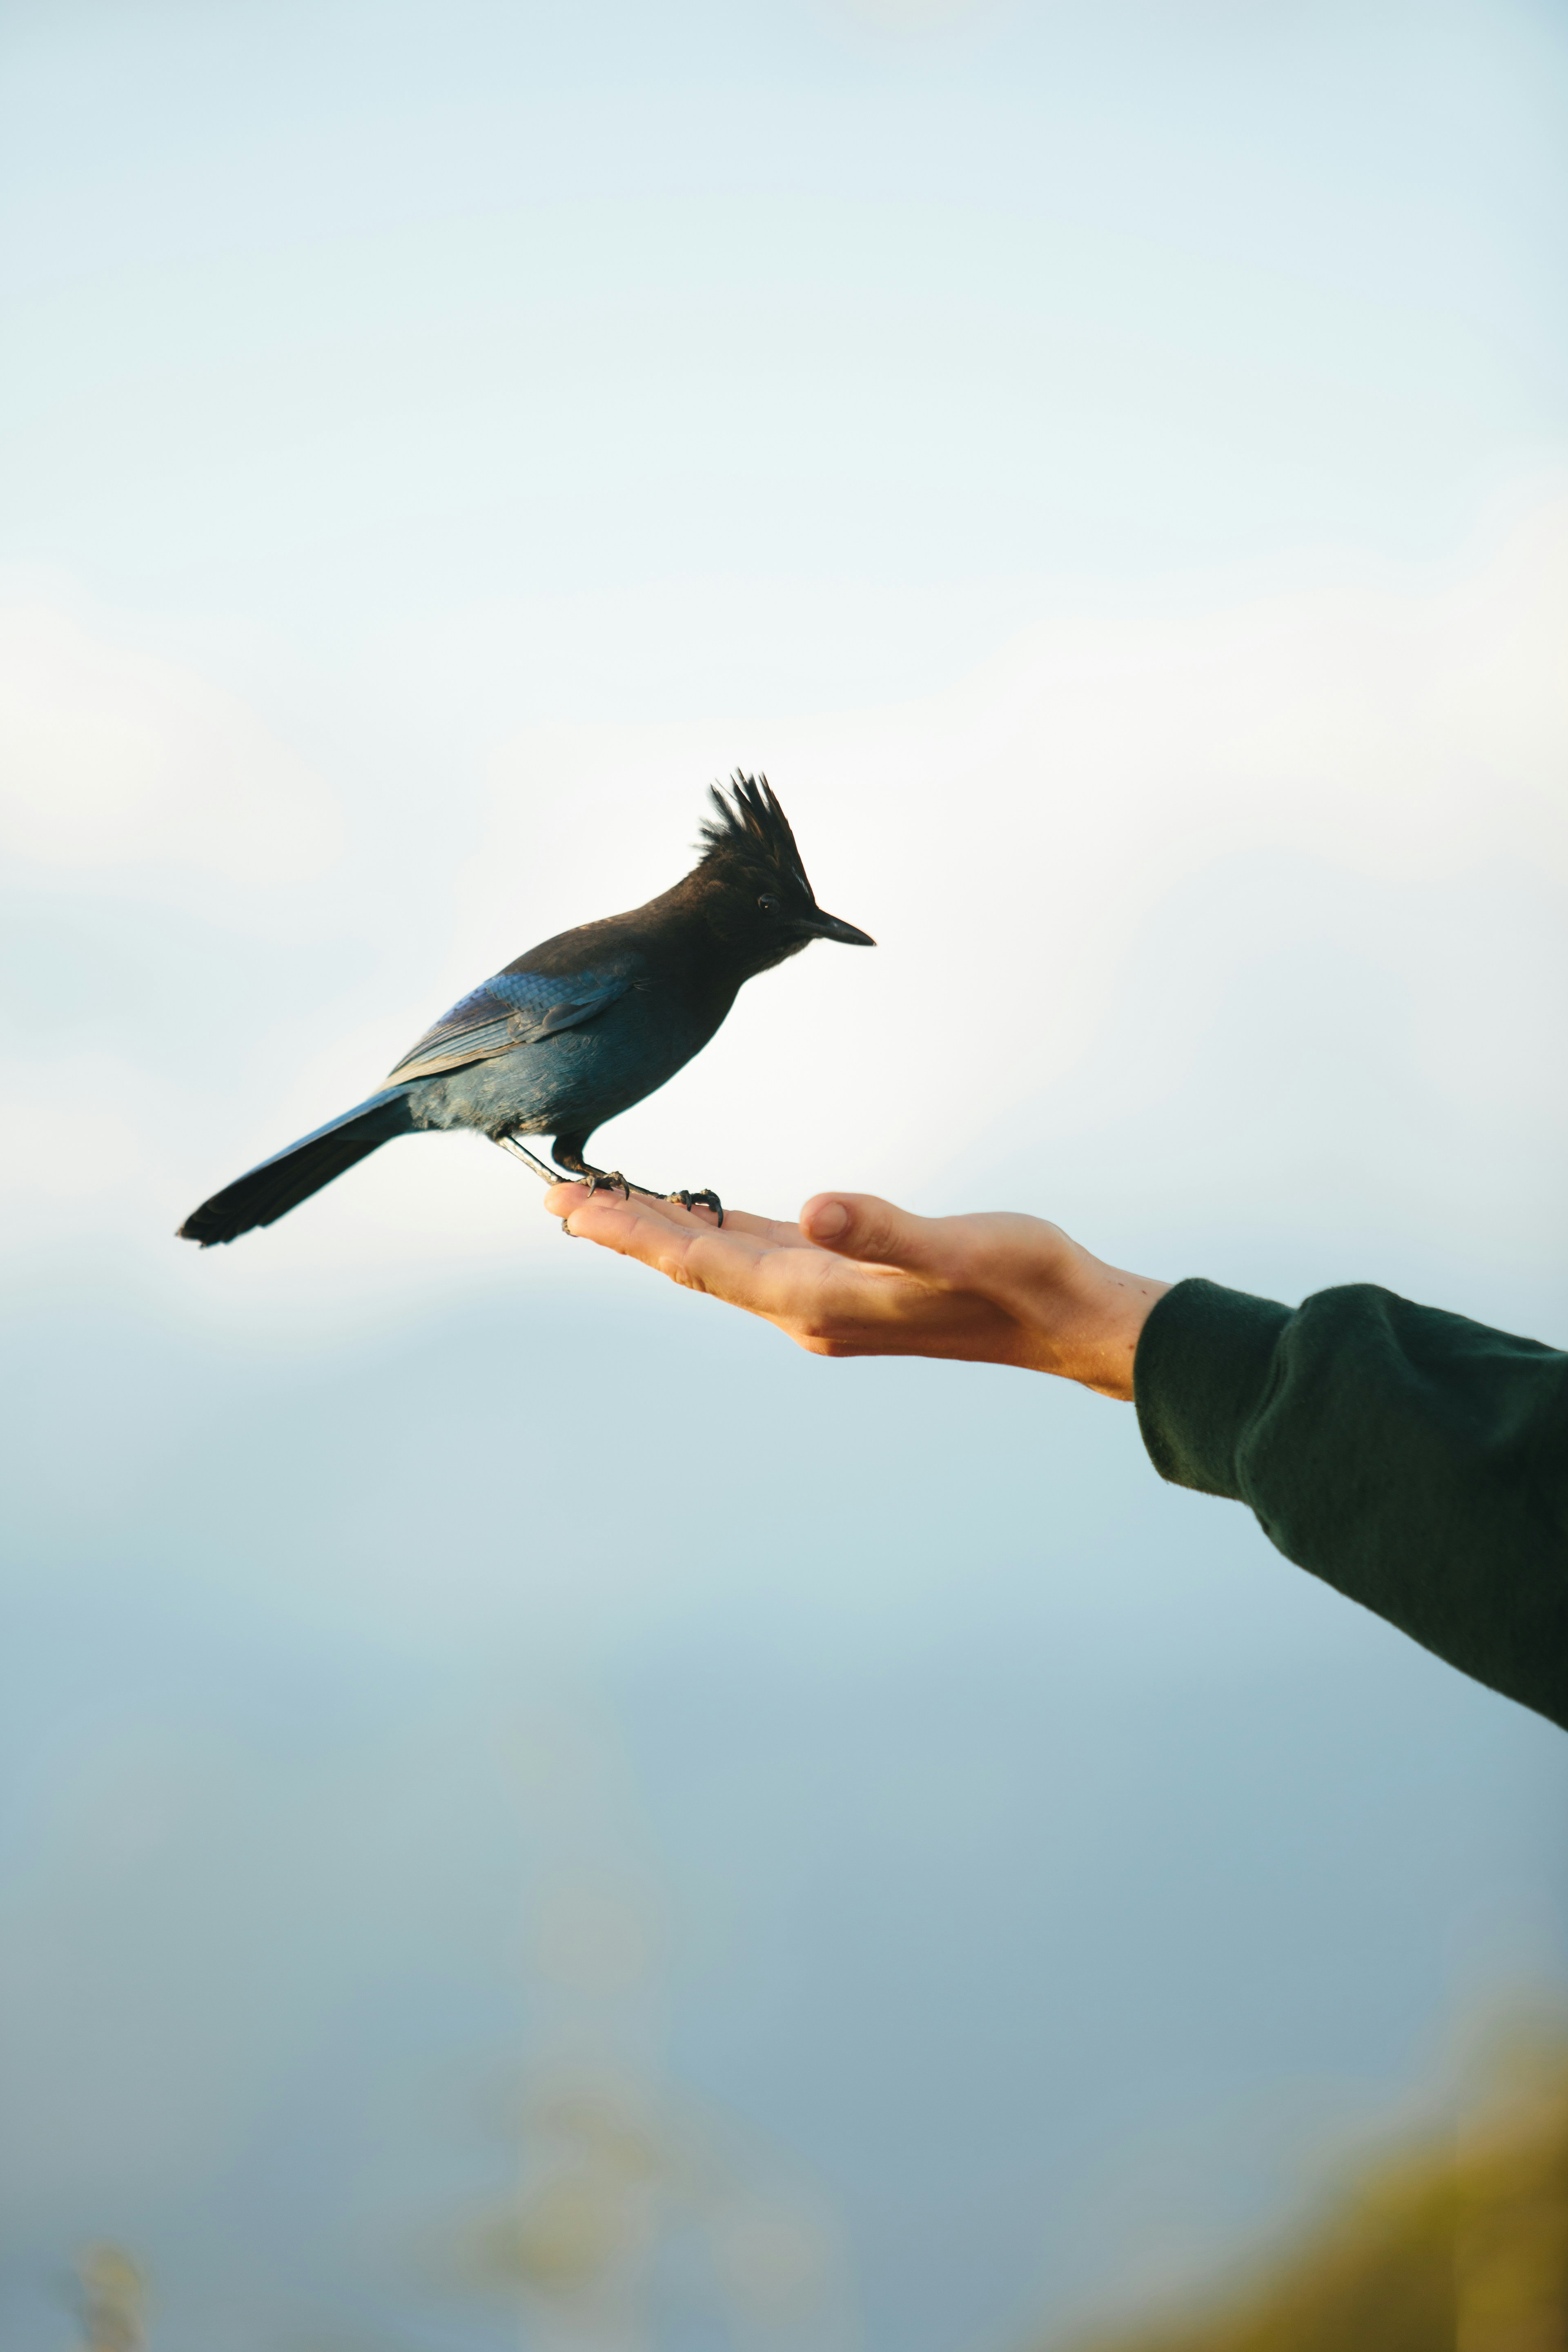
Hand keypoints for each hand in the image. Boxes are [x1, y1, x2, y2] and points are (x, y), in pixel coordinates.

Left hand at [541, 1185, 1169, 1400]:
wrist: (1070, 1321)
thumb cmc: (1020, 1279)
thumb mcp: (956, 1247)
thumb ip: (886, 1231)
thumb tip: (818, 1211)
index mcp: (819, 1297)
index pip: (703, 1261)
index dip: (633, 1231)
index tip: (568, 1205)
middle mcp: (809, 1308)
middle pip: (696, 1264)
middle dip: (625, 1230)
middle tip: (556, 1197)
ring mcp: (827, 1301)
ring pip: (723, 1261)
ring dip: (664, 1233)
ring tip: (608, 1205)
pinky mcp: (849, 1285)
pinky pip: (761, 1257)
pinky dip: (718, 1234)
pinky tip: (704, 1219)